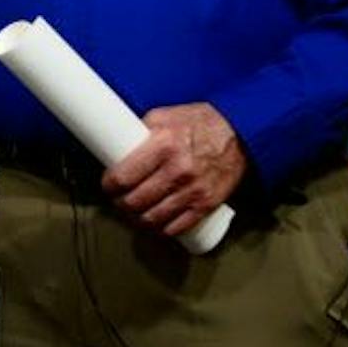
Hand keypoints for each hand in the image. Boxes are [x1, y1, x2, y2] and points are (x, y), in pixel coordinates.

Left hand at [100, 101, 246, 237]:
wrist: (240, 133)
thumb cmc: (198, 123)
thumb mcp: (163, 117)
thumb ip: (139, 132)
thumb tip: (113, 145)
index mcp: (163, 145)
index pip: (122, 177)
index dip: (108, 185)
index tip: (108, 185)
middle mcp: (177, 170)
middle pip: (134, 201)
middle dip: (120, 203)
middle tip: (118, 199)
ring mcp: (193, 190)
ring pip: (152, 218)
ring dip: (136, 219)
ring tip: (132, 212)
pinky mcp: (207, 204)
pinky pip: (177, 227)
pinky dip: (160, 229)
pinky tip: (153, 223)